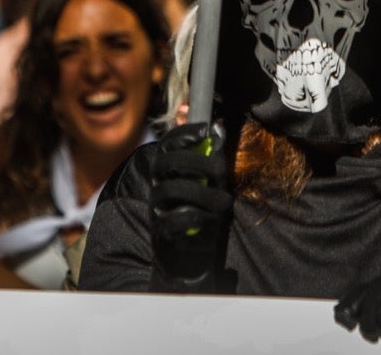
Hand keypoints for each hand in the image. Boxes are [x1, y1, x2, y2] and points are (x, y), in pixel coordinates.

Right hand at [149, 122, 231, 290]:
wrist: (188, 255)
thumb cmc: (200, 211)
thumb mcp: (208, 182)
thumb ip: (210, 157)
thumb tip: (218, 126)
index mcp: (167, 170)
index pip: (167, 144)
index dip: (184, 133)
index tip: (206, 129)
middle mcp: (158, 185)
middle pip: (166, 162)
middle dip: (196, 160)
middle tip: (220, 168)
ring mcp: (157, 207)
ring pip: (171, 189)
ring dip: (203, 193)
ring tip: (224, 201)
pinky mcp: (161, 230)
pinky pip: (174, 218)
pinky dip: (196, 217)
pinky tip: (210, 219)